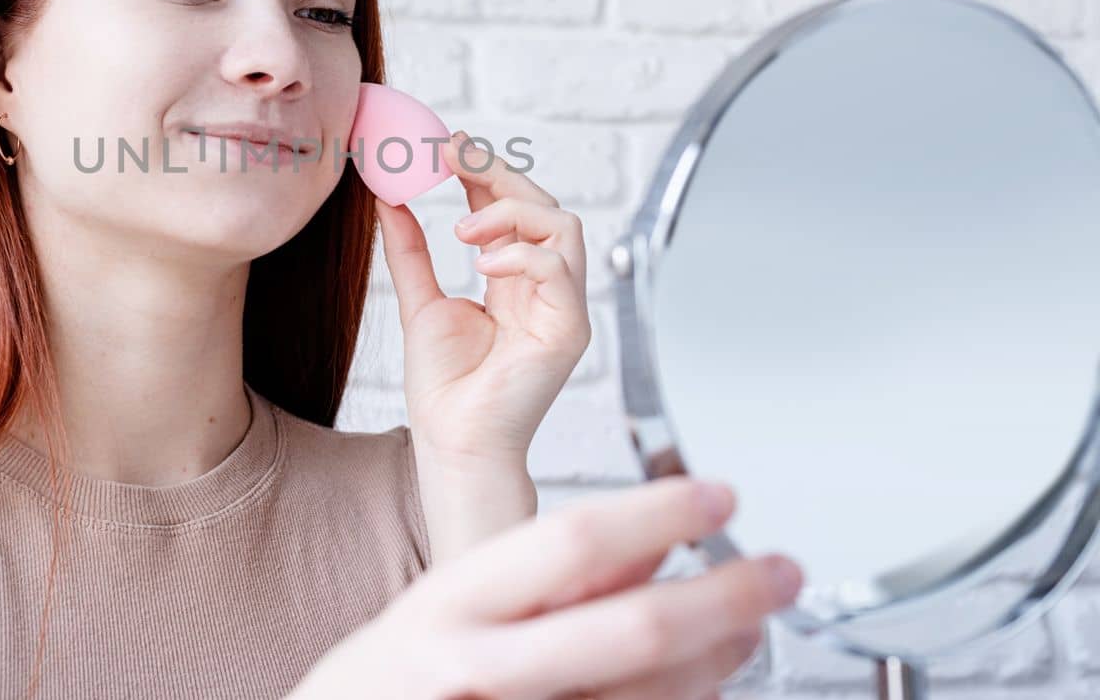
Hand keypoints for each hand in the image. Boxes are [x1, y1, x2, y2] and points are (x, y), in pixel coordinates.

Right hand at [286, 477, 800, 699]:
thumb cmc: (395, 681)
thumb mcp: (448, 607)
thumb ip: (543, 576)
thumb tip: (653, 541)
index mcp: (453, 604)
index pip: (571, 542)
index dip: (658, 514)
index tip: (720, 497)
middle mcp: (480, 669)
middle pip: (633, 630)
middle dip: (727, 599)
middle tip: (782, 573)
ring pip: (651, 699)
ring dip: (722, 660)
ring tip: (752, 624)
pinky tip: (706, 682)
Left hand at [376, 130, 590, 467]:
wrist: (453, 442)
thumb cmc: (445, 386)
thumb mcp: (419, 300)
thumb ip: (409, 249)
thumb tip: (387, 197)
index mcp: (514, 280)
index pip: (512, 207)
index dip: (483, 170)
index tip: (445, 145)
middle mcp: (544, 288)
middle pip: (543, 205)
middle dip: (499, 172)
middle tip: (452, 155)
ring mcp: (562, 307)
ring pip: (563, 225)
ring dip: (511, 212)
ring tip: (464, 229)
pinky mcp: (569, 330)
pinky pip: (560, 268)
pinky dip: (521, 254)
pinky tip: (482, 263)